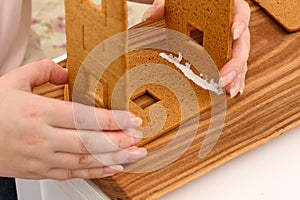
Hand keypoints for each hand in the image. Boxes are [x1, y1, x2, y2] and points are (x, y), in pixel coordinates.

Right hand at [0, 59, 145, 179]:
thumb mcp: (13, 81)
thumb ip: (43, 70)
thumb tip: (65, 69)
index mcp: (38, 112)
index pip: (85, 117)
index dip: (112, 119)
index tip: (132, 119)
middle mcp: (43, 138)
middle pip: (90, 142)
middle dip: (120, 141)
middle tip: (139, 138)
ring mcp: (42, 158)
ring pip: (85, 161)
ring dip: (114, 158)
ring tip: (134, 154)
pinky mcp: (39, 171)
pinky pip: (72, 174)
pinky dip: (95, 172)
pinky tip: (112, 167)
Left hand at [143, 0, 250, 97]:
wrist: (193, 8)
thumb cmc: (190, 5)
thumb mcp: (177, 2)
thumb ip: (163, 5)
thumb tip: (148, 15)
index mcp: (228, 9)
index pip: (241, 12)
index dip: (240, 23)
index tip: (234, 33)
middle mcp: (234, 26)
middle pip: (242, 44)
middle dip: (235, 63)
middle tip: (224, 79)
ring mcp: (231, 42)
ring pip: (240, 60)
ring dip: (236, 77)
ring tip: (230, 91)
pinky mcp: (227, 54)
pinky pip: (235, 67)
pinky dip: (233, 80)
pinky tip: (229, 91)